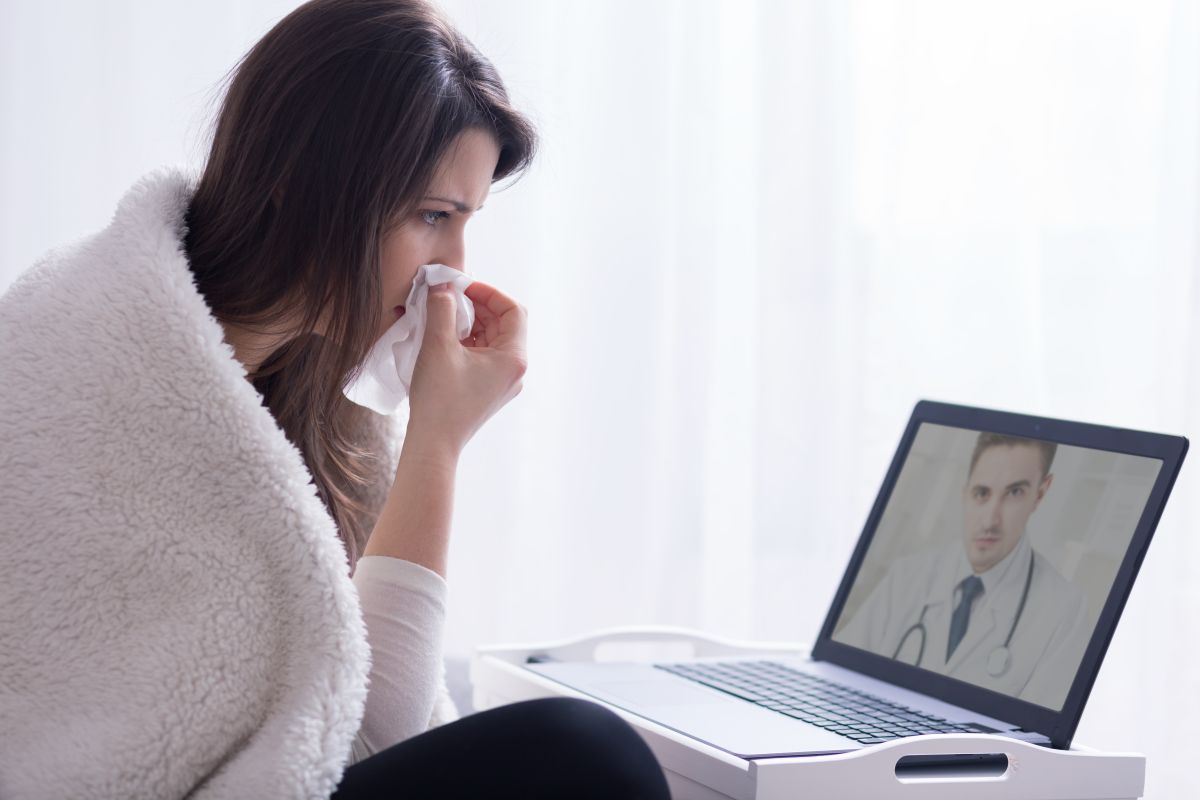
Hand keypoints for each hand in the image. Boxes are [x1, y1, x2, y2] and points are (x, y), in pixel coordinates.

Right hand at [404, 279, 527, 461]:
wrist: (433, 443)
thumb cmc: (439, 398)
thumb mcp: (438, 345)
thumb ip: (442, 309)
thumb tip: (443, 285)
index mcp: (513, 358)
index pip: (513, 310)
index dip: (489, 293)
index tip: (462, 286)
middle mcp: (515, 370)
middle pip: (504, 324)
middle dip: (477, 306)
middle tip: (449, 297)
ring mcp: (503, 383)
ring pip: (493, 340)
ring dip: (471, 324)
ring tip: (443, 316)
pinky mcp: (489, 390)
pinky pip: (484, 356)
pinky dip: (468, 342)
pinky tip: (444, 339)